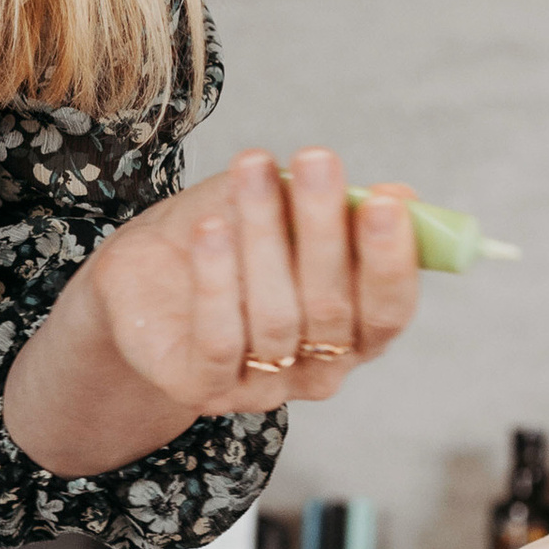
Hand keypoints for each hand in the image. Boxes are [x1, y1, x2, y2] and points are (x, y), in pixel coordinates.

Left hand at [5, 150, 420, 474]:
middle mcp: (319, 369)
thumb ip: (343, 210)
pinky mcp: (202, 388)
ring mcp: (262, 386)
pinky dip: (216, 282)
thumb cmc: (230, 240)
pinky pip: (219, 342)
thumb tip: (402, 197)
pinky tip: (211, 230)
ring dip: (263, 235)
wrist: (145, 279)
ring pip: (275, 318)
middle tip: (317, 160)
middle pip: (332, 308)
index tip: (383, 202)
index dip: (391, 260)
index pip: (389, 309)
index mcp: (355, 331)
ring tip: (250, 171)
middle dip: (324, 227)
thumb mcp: (287, 212)